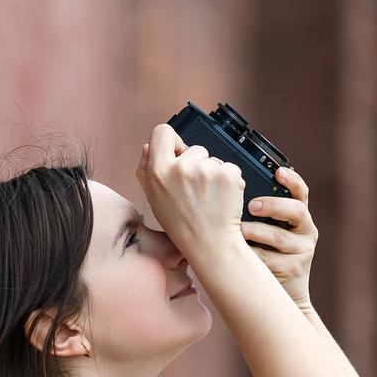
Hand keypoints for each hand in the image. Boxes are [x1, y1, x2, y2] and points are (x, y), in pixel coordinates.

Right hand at [136, 125, 246, 258]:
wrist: (210, 244)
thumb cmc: (182, 225)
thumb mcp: (154, 199)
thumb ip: (147, 170)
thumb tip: (148, 146)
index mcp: (159, 171)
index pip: (163, 132)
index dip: (172, 142)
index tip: (178, 154)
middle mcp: (181, 167)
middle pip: (193, 148)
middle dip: (197, 164)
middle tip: (195, 191)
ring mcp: (206, 169)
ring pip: (213, 160)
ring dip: (214, 174)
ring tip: (209, 198)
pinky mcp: (228, 174)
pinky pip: (230, 167)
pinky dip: (229, 181)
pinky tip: (221, 198)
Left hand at [239, 167, 316, 306]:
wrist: (282, 293)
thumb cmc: (267, 255)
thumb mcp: (268, 231)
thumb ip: (258, 214)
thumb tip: (229, 190)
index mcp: (299, 216)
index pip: (301, 193)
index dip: (292, 181)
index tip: (278, 172)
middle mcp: (306, 230)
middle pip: (297, 211)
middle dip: (273, 205)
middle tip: (252, 205)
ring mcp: (302, 250)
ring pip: (280, 237)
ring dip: (256, 231)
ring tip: (238, 230)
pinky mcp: (294, 269)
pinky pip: (270, 259)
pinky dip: (251, 254)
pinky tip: (237, 251)